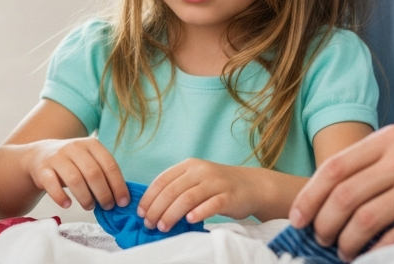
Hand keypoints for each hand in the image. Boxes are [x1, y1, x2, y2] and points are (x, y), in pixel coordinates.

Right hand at [25, 136, 129, 211]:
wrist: (41, 155)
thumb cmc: (73, 163)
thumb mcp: (90, 160)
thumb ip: (104, 174)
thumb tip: (121, 198)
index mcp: (91, 144)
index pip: (109, 165)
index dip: (118, 185)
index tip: (123, 202)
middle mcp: (74, 147)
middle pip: (93, 173)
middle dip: (103, 193)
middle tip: (107, 206)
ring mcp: (57, 157)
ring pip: (75, 179)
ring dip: (85, 197)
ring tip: (90, 206)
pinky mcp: (43, 169)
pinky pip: (52, 184)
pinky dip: (60, 197)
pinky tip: (67, 204)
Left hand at [139, 159, 276, 230]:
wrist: (252, 186)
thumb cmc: (219, 186)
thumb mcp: (197, 180)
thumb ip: (178, 187)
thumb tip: (152, 207)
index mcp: (189, 166)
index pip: (162, 180)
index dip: (149, 197)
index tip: (141, 212)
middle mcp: (201, 171)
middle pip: (172, 190)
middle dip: (157, 209)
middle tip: (149, 224)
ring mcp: (216, 183)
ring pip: (187, 198)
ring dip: (172, 214)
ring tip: (163, 227)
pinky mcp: (229, 196)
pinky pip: (211, 205)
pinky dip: (198, 213)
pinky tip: (189, 221)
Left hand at [288, 125, 393, 259]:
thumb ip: (375, 164)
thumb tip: (330, 195)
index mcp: (392, 139)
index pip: (335, 168)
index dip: (310, 196)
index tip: (298, 218)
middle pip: (345, 195)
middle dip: (325, 223)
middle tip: (321, 239)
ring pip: (365, 219)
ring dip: (348, 241)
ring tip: (345, 251)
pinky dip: (378, 252)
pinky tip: (373, 257)